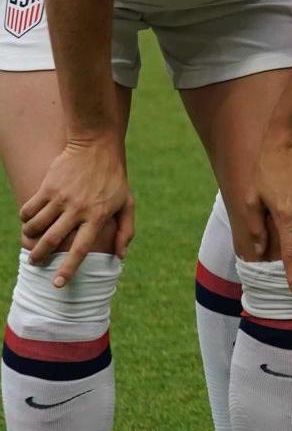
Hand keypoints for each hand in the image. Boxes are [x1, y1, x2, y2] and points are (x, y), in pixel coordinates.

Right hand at [19, 138, 133, 284]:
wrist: (96, 146)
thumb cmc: (114, 178)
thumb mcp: (127, 203)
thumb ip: (125, 230)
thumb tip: (121, 256)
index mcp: (98, 216)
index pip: (81, 248)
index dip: (68, 268)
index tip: (57, 284)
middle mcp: (78, 209)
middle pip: (52, 240)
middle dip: (39, 256)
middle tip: (34, 263)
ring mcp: (61, 198)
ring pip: (36, 226)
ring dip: (30, 237)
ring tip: (31, 240)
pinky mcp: (48, 187)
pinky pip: (28, 209)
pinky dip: (25, 218)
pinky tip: (29, 220)